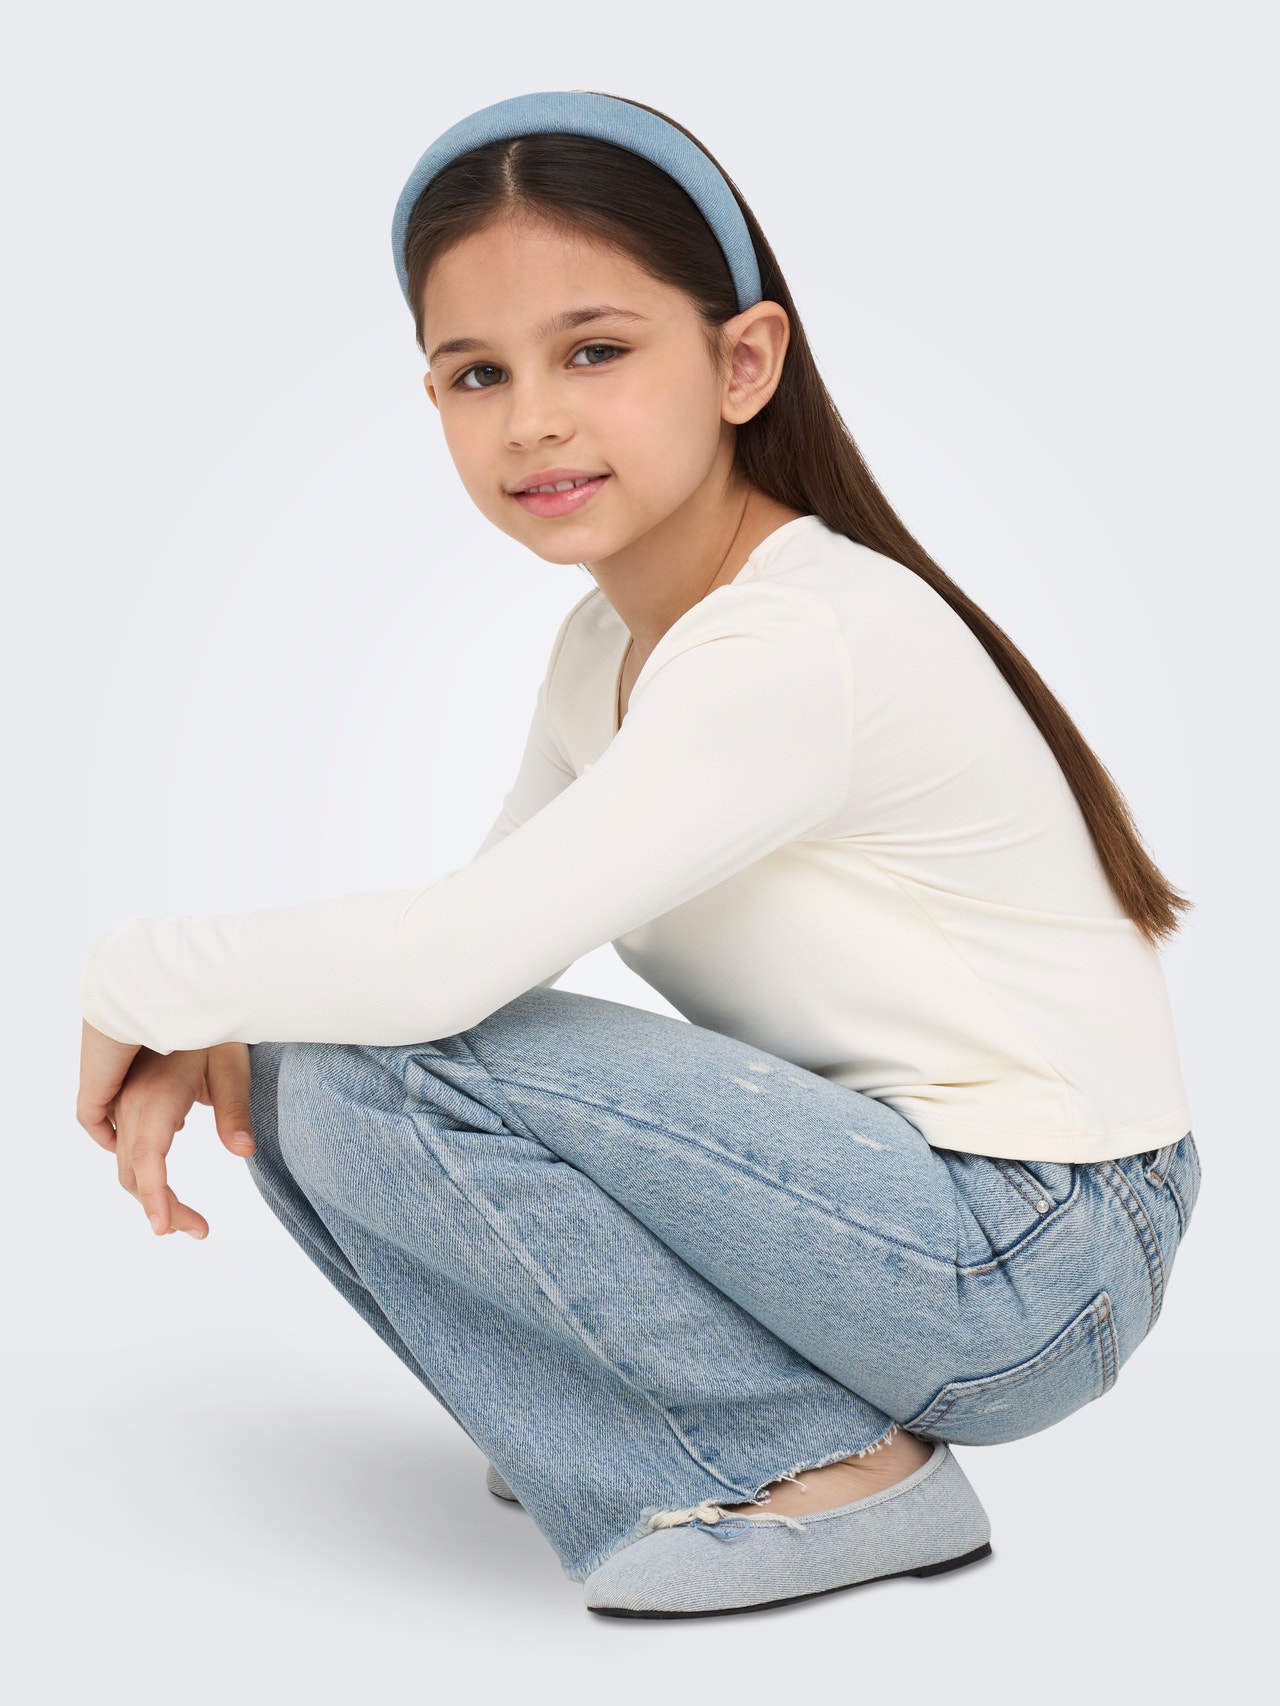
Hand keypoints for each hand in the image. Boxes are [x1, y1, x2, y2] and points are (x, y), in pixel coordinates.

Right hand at [76, 1022, 254, 1238]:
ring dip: (150, 1192)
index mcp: (155, 1097)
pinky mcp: (125, 1099)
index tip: (166, 1228)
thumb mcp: (232, 1066)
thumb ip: (235, 1110)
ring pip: (126, 1162)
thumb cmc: (213, 1028)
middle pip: (133, 1171)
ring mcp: (123, 1101)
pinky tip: (166, 1178)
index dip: (154, 1197)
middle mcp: (131, 1104)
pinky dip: (141, 1169)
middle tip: (200, 1230)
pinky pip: (125, 1144)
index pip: (147, 1160)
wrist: (185, 992)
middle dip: (161, 1206)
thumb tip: (244, 1151)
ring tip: (187, 1218)